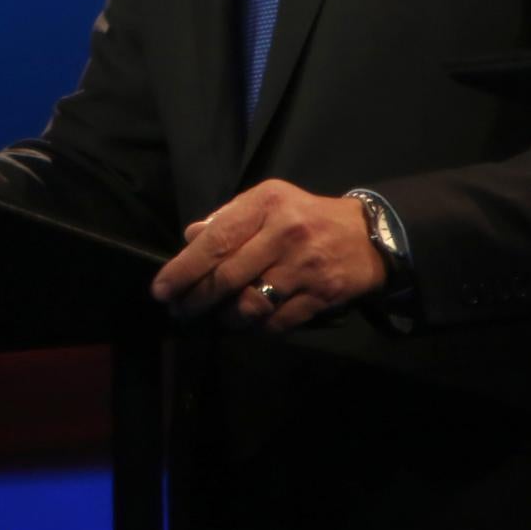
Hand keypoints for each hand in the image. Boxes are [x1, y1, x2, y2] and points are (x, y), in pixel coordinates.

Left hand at [148, 180, 383, 333]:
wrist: (368, 236)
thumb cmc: (306, 217)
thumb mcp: (268, 202)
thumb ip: (228, 218)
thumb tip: (190, 238)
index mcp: (265, 204)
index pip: (215, 240)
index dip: (184, 268)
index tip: (162, 288)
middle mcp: (284, 233)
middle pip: (228, 276)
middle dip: (197, 299)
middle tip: (180, 310)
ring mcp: (304, 266)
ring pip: (251, 304)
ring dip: (227, 317)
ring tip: (217, 317)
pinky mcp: (321, 294)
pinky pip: (277, 321)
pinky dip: (258, 327)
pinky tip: (251, 322)